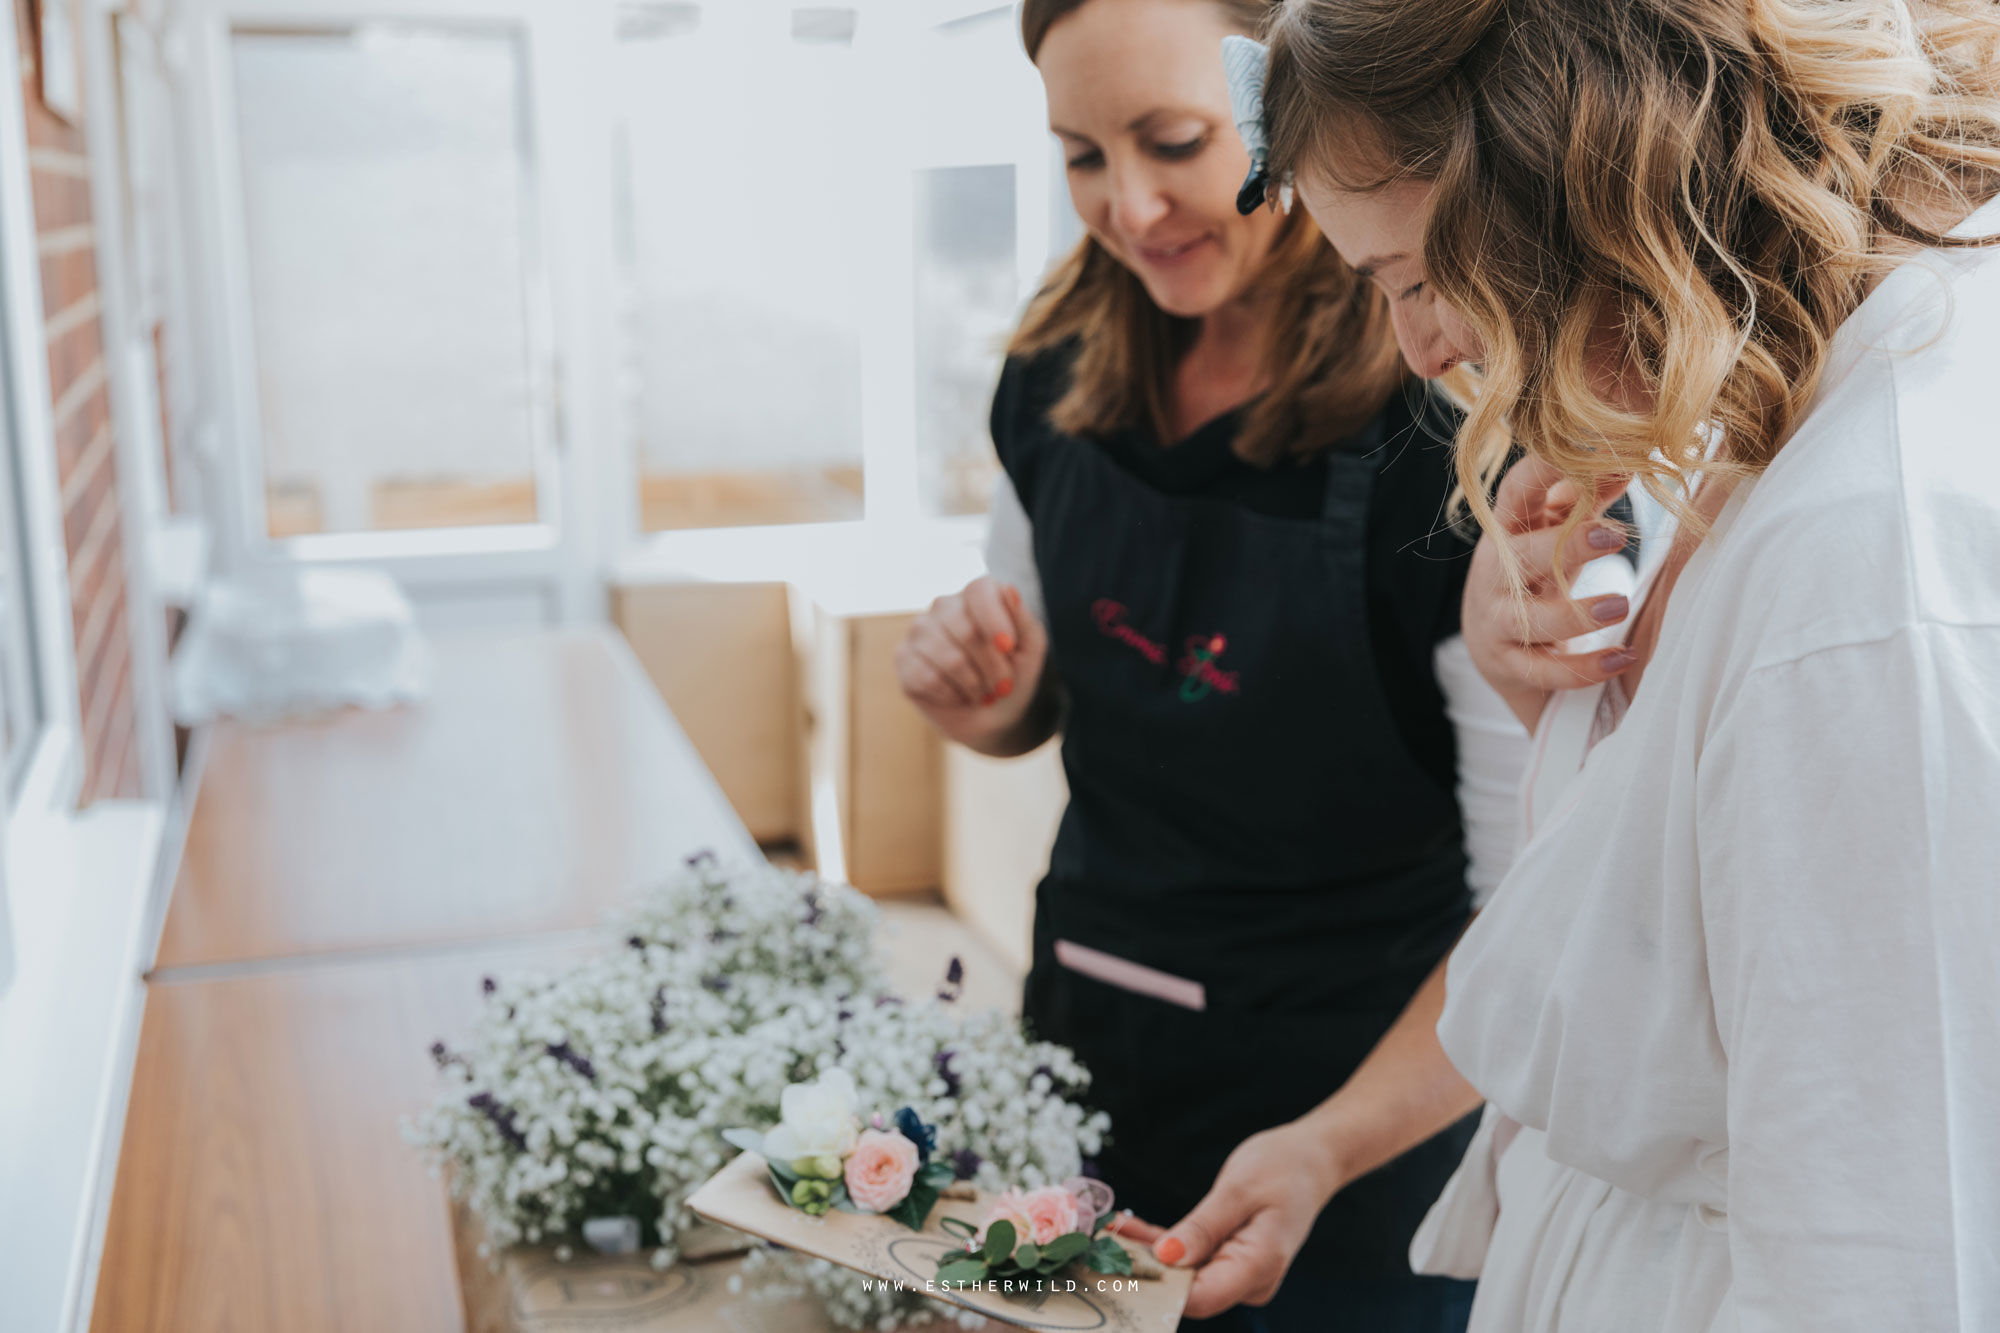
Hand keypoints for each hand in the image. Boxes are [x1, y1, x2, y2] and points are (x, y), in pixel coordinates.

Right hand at [894, 576, 1048, 749]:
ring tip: (981, 692)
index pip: (980, 590)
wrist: (992, 716)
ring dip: (973, 685)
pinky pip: (926, 678)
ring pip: (948, 658)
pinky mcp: (903, 657)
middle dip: (992, 667)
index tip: (1008, 648)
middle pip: (967, 631)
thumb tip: (1010, 590)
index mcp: (977, 595)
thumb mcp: (1030, 650)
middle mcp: (944, 606)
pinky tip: (957, 695)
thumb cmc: (1013, 676)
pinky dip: (951, 695)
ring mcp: (919, 630)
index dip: (995, 619)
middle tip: (1003, 686)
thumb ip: (1024, 621)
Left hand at [1115, 1120, 1344, 1319]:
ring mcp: (1239, 1273)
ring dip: (1146, 1257)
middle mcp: (1248, 1281)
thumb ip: (1202, 1228)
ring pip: (1183, 1275)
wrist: (1312, 1159)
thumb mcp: (1238, 1191)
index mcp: (1257, 1268)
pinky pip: (1189, 1259)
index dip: (1156, 1288)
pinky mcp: (1229, 1259)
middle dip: (1143, 1271)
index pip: (1198, 1297)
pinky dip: (1161, 1245)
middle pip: (1186, 1290)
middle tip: (1097, 1247)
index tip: (1115, 1266)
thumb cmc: (1283, 1168)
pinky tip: (1129, 1229)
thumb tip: (1166, 1257)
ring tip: (1105, 1235)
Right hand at [1462, 456, 1635, 730]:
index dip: (1543, 471)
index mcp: (1508, 529)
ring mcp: (1498, 621)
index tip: (1587, 454)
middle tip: (1612, 537)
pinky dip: (1583, 669)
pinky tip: (1622, 659)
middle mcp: (1496, 574)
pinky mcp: (1509, 664)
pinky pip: (1543, 671)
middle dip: (1564, 545)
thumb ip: (1586, 497)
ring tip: (1621, 605)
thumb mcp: (1551, 531)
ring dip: (1575, 613)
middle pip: (1520, 555)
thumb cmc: (1533, 572)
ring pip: (1529, 620)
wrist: (1491, 641)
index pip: (1517, 493)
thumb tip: (1628, 459)